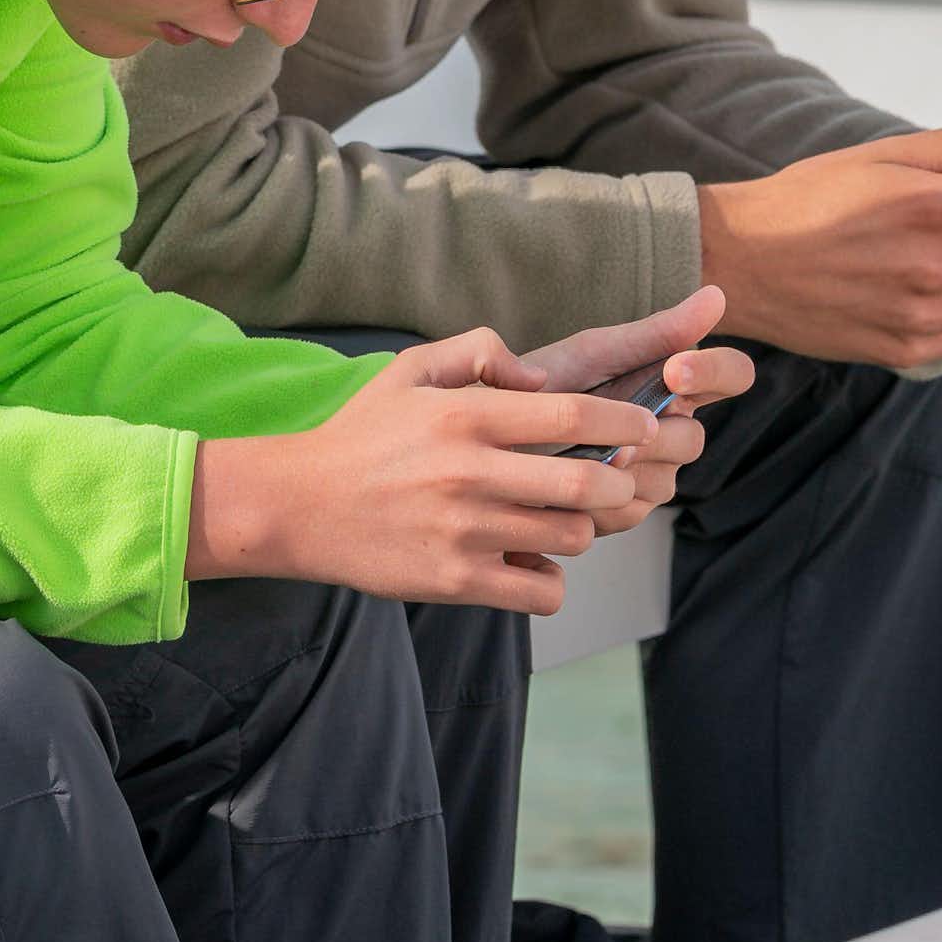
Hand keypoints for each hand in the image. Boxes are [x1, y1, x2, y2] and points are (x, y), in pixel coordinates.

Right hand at [186, 327, 669, 615]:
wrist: (298, 506)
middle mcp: (470, 472)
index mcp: (466, 415)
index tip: (644, 426)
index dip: (625, 421)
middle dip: (620, 480)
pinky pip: (542, 590)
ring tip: (565, 516)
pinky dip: (550, 579)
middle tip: (619, 476)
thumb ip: (481, 350)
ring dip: (583, 527)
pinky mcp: (456, 582)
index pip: (573, 415)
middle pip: (587, 483)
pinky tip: (531, 560)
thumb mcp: (412, 368)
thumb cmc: (363, 434)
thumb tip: (541, 377)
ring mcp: (465, 532)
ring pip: (571, 537)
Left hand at [520, 286, 755, 536]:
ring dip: (620, 466)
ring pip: (664, 480)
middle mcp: (671, 429)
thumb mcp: (596, 352)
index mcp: (672, 383)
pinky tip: (566, 478)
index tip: (675, 370)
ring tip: (575, 452)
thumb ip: (657, 332)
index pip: (732, 374)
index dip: (715, 371)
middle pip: (693, 438)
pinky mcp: (624, 508)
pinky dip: (597, 494)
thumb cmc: (547, 382)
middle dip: (651, 433)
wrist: (490, 432)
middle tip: (608, 425)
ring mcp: (652, 473)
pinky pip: (631, 508)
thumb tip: (718, 295)